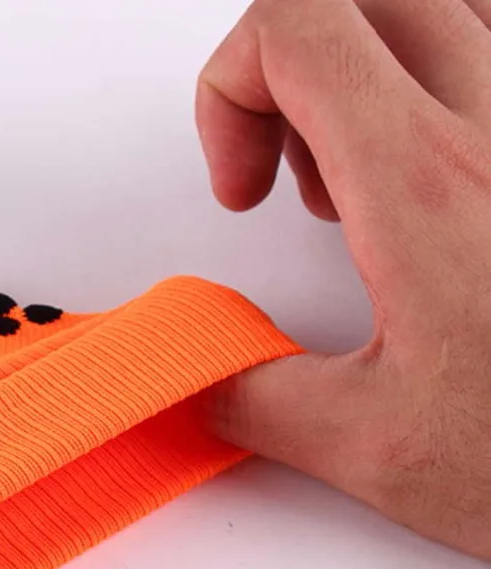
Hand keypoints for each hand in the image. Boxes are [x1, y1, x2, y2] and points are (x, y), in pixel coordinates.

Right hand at [197, 0, 490, 558]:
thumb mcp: (374, 450)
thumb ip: (255, 399)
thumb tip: (198, 373)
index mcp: (428, 191)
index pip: (298, 29)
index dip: (230, 88)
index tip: (239, 187)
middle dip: (283, 70)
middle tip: (284, 173)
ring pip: (444, 6)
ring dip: (366, 67)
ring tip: (363, 177)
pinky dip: (444, 81)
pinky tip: (433, 176)